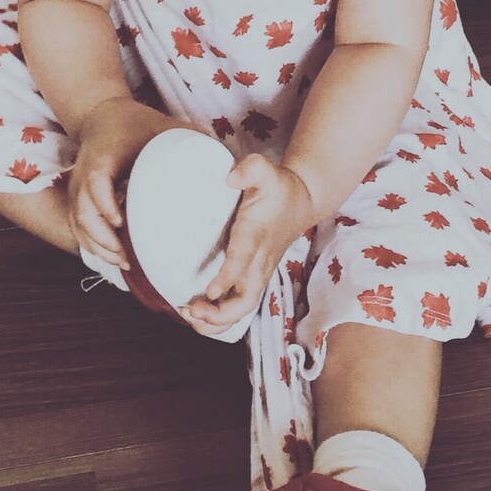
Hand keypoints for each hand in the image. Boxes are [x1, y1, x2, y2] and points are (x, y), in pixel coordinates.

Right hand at [69, 97, 199, 269]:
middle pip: (82, 211)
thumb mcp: (162, 125)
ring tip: (123, 262)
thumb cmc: (134, 121)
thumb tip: (226, 161)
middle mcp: (86, 171)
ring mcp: (78, 185)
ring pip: (77, 222)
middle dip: (102, 238)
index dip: (104, 204)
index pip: (95, 181)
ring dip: (97, 246)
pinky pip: (77, 224)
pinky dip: (92, 243)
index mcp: (105, 153)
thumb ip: (191, 138)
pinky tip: (113, 255)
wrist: (103, 114)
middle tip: (127, 256)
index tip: (121, 222)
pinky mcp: (78, 196)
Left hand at [179, 153, 314, 336]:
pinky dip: (219, 317)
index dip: (228, 278)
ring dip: (216, 321)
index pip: (244, 261)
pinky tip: (195, 314)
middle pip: (246, 300)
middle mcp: (259, 260)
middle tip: (192, 309)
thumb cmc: (279, 187)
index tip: (210, 291)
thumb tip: (231, 178)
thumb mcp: (266, 170)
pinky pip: (238, 306)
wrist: (302, 202)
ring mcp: (258, 273)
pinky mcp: (254, 278)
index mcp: (257, 235)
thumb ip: (250, 169)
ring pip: (242, 309)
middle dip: (219, 314)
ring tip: (188, 315)